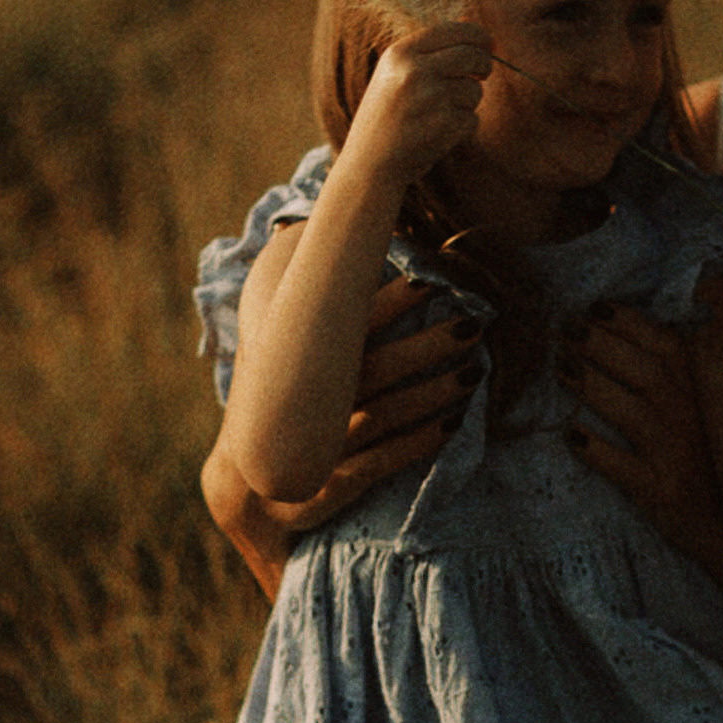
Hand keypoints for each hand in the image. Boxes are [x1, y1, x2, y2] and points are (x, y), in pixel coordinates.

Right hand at [204, 276, 482, 598]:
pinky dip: (420, 442)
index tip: (426, 278)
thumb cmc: (277, 408)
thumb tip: (303, 230)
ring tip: (473, 372)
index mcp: (297, 363)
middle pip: (375, 367)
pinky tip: (454, 424)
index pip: (343, 324)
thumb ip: (296, 308)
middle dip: (426, 344)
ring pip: (387, 412)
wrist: (248, 493)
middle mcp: (310, 401)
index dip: (387, 301)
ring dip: (434, 392)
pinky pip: (385, 460)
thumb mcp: (271, 356)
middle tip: (472, 324)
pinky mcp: (335, 481)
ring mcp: (323, 443)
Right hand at [344, 22, 492, 181]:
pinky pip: (472, 118)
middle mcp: (414, 71)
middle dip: (483, 65)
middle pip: (472, 56)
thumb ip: (429, 52)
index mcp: (400, 53)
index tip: (488, 44)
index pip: (453, 31)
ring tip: (440, 113)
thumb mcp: (394, 74)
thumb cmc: (386, 117)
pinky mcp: (444, 125)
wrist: (369, 164)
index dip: (478, 35)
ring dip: (467, 102)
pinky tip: (439, 133)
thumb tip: (476, 31)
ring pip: (475, 90)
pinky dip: (463, 127)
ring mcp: (431, 98)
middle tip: (482, 74)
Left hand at [558, 304, 722, 572]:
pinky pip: (623, 468)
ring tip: (560, 368)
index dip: (630, 323)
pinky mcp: (662, 491)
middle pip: (646, 371)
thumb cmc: (710, 461)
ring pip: (632, 413)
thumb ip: (682, 373)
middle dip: (602, 345)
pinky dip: (596, 450)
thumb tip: (637, 333)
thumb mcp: (707, 410)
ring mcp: (677, 455)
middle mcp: (694, 418)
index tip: (595, 307)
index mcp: (705, 392)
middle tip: (564, 329)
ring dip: (593, 387)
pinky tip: (570, 435)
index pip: (667, 345)